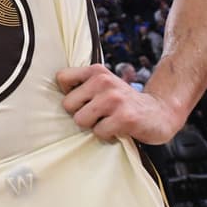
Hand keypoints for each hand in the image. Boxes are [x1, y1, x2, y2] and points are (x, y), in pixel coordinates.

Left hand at [57, 64, 178, 144]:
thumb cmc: (123, 102)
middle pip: (67, 105)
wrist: (160, 112)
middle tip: (98, 114)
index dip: (68, 94)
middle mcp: (104, 81)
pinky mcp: (124, 117)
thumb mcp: (104, 86)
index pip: (62, 78)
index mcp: (96, 71)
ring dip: (93, 126)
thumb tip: (47, 96)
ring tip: (108, 121)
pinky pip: (98, 132)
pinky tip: (118, 129)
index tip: (81, 101)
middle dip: (80, 114)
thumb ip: (83, 86)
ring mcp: (114, 98)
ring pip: (80, 120)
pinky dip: (106, 135)